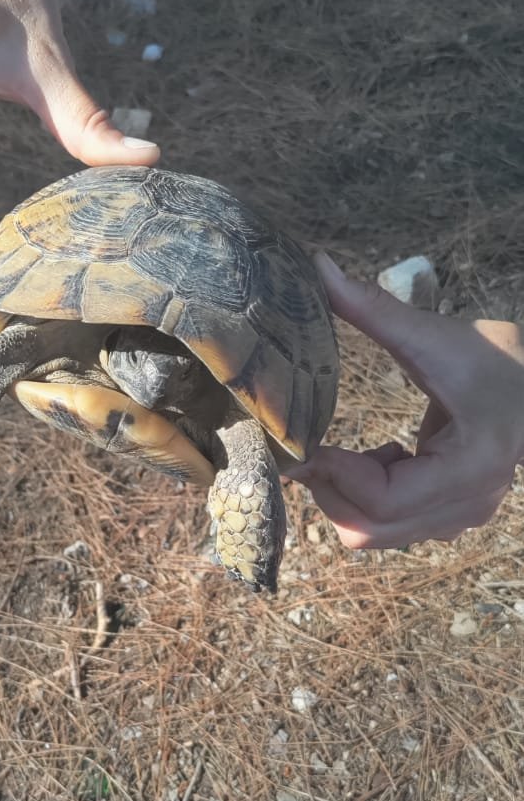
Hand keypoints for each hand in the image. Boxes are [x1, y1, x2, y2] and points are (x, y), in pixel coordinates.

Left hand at [293, 254, 523, 548]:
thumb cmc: (496, 359)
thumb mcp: (434, 334)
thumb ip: (375, 310)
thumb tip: (317, 265)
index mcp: (471, 465)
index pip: (384, 499)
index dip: (335, 475)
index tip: (305, 443)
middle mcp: (467, 503)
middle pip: (370, 529)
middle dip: (328, 489)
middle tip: (309, 446)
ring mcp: (460, 517)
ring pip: (374, 535)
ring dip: (344, 495)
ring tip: (347, 450)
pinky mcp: (450, 517)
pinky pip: (389, 528)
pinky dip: (365, 499)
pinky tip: (381, 457)